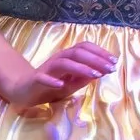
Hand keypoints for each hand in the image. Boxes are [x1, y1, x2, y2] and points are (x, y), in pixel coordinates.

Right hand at [0, 43, 115, 110]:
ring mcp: (47, 69)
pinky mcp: (36, 79)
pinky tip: (61, 85)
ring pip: (63, 63)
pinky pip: (43, 78)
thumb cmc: (50, 86)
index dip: (100, 52)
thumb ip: (84, 78)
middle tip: (110, 68)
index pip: (84, 48)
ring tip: (95, 75)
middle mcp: (58, 59)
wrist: (24, 91)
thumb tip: (101, 72)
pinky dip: (52, 81)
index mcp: (68, 58)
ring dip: (80, 68)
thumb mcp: (71, 84)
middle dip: (95, 59)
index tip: (114, 61)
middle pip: (77, 53)